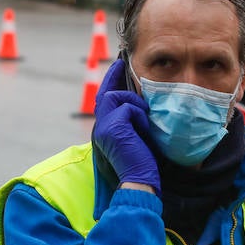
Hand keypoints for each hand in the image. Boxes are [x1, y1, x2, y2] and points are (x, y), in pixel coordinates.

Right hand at [92, 59, 158, 192]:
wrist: (140, 182)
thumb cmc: (144, 165)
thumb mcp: (138, 138)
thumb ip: (134, 122)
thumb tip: (143, 106)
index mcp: (104, 132)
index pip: (104, 101)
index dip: (110, 83)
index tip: (118, 68)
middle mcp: (99, 128)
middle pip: (105, 93)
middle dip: (113, 76)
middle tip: (121, 62)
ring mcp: (103, 127)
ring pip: (115, 97)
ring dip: (134, 104)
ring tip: (144, 120)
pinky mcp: (112, 127)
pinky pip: (127, 107)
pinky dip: (139, 114)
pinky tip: (144, 129)